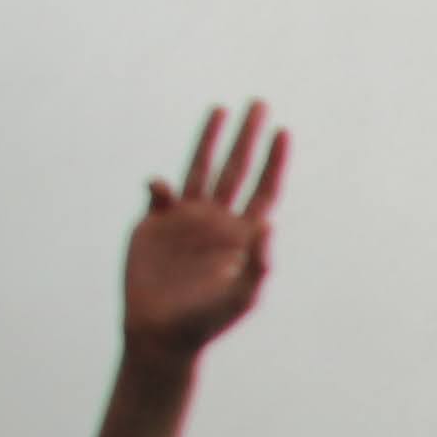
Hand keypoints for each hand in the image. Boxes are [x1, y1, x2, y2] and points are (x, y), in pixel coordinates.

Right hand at [123, 101, 287, 365]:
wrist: (161, 332)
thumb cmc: (207, 320)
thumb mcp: (240, 296)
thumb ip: (258, 264)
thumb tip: (270, 225)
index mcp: (242, 235)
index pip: (264, 189)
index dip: (275, 162)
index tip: (283, 131)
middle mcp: (217, 221)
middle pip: (236, 169)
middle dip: (247, 137)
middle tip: (258, 103)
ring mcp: (185, 220)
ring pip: (199, 169)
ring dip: (209, 140)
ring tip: (219, 109)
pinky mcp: (153, 224)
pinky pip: (159, 193)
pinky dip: (160, 185)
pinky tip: (162, 187)